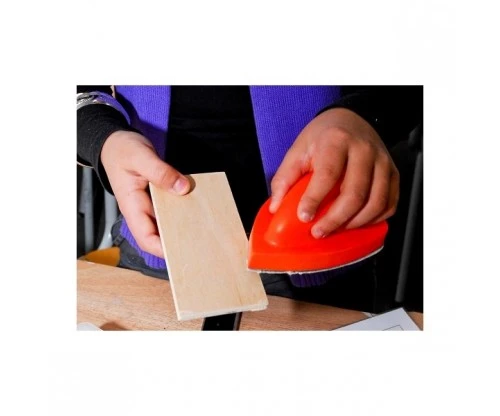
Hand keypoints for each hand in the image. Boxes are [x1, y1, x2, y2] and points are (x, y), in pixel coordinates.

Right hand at [100, 131, 190, 256]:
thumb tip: (183, 188)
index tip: (182, 252)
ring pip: (168, 224)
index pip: (146, 238)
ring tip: (205, 231)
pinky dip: (184, 211)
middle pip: (160, 237)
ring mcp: (150, 206)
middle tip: (202, 244)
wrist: (114, 142)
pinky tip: (199, 210)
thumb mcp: (141, 157)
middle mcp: (141, 211)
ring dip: (184, 228)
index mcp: (132, 206)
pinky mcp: (158, 199)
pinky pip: (172, 210)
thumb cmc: (122, 150)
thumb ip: (160, 172)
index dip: (162, 249)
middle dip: (178, 243)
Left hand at [270, 108, 398, 238]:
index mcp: (336, 141)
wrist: (350, 119)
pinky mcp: (393, 173)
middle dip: (335, 219)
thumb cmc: (322, 137)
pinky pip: (389, 203)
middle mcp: (363, 150)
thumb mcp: (298, 150)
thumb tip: (276, 207)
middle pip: (354, 194)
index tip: (304, 217)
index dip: (315, 199)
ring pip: (375, 202)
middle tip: (319, 232)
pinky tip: (357, 223)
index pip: (328, 174)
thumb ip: (285, 178)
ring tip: (337, 229)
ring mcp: (382, 162)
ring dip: (355, 223)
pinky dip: (374, 219)